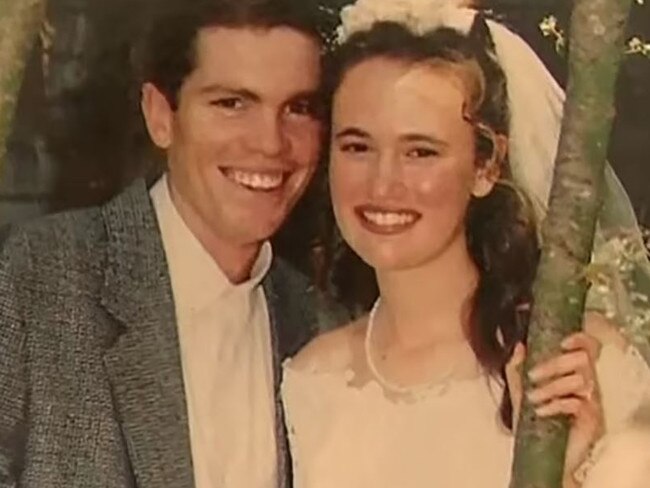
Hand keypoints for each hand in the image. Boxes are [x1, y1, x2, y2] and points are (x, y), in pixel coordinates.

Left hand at [506, 330, 603, 484]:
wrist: (539, 451)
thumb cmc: (532, 419)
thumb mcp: (517, 390)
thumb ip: (515, 367)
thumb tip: (518, 346)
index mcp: (572, 371)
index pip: (589, 346)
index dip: (580, 339)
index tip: (562, 342)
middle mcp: (587, 382)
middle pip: (583, 359)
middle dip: (554, 365)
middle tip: (532, 376)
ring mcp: (592, 400)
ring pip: (580, 380)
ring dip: (551, 388)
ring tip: (533, 399)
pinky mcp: (593, 419)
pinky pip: (578, 402)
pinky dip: (556, 404)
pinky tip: (541, 411)